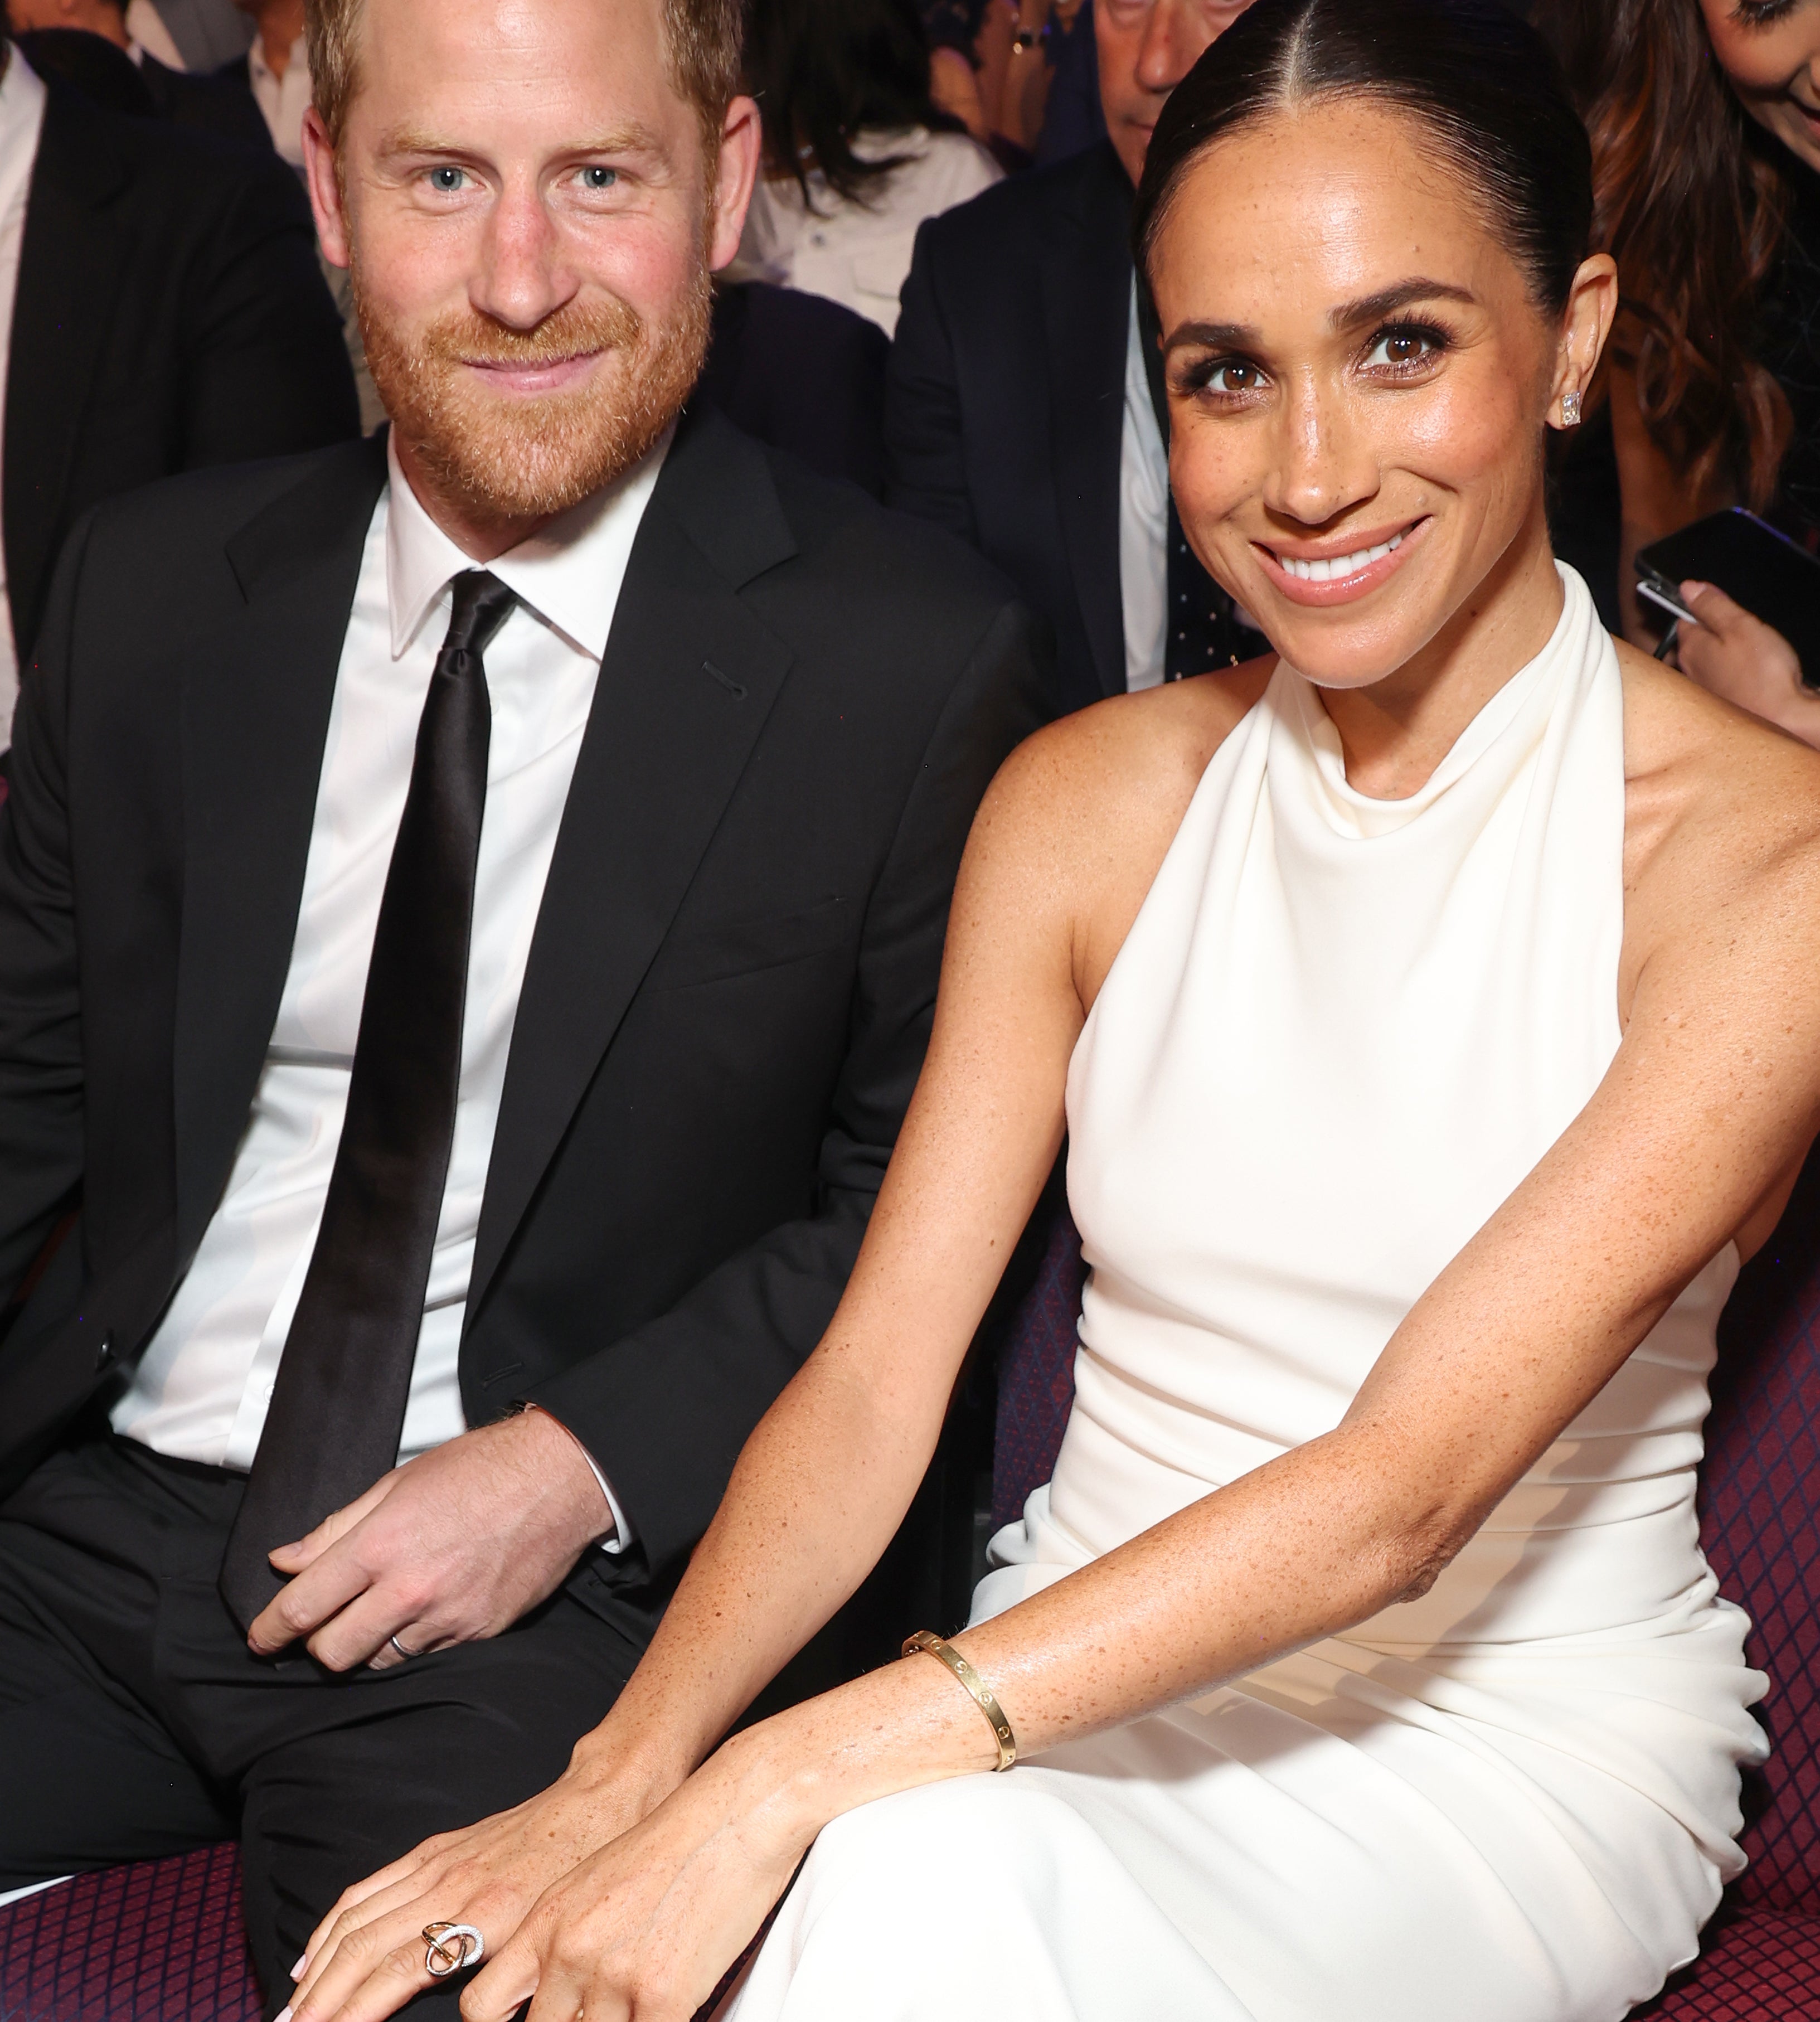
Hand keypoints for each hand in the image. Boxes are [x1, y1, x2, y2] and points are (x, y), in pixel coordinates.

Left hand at [246, 1407, 610, 1669]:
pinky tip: (424, 1607)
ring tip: (378, 1612)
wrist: (558, 1479)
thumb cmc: (478, 1470)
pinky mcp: (479, 1631)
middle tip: (323, 1623)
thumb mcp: (397, 1483)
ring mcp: (447, 1616)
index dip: (270, 1630)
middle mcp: (409, 1589)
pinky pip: (427, 1652)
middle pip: (332, 1653)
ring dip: (367, 1644)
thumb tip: (284, 1561)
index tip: (260, 1638)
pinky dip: (415, 1638)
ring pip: (379, 1660)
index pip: (303, 1608)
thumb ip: (336, 1528)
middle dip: (316, 1644)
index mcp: (381, 1545)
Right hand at [284, 1749, 667, 2021]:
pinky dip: (334, 1923)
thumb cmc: (587, 1873)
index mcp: (476, 1919)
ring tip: (291, 2011)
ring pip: (356, 1921)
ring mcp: (437, 1865)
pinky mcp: (437, 1849)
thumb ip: (511, 1982)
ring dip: (317, 1970)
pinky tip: (314, 1955)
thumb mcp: (554, 1936)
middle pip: (360, 1952)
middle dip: (321, 2000)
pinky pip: (371, 1888)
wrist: (603, 1801)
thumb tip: (486, 2017)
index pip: (392, 1977)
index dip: (351, 2015)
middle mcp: (446, 1889)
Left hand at [461, 1739, 813, 2021]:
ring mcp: (613, 1978)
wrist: (733, 1815)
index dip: (505, 2021)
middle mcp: (569, 1953)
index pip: (482, 2006)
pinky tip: (669, 2006)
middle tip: (597, 2011)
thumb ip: (561, 1940)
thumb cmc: (675, 1843)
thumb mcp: (593, 1884)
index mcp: (546, 1923)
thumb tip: (550, 1993)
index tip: (529, 2018)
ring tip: (637, 1998)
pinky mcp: (662, 1997)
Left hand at [1675, 579, 1819, 749]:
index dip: (1704, 606)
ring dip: (1728, 651)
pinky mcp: (1722, 700)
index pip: (1685, 617)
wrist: (1781, 720)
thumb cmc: (1763, 677)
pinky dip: (1737, 670)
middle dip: (1717, 629)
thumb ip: (1713, 605)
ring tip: (1751, 652)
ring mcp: (1705, 687)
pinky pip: (1726, 676)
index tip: (1721, 604)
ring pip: (1712, 658)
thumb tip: (1689, 588)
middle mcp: (1690, 669)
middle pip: (1698, 638)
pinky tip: (1752, 672)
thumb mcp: (1740, 626)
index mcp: (1690, 647)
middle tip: (1744, 629)